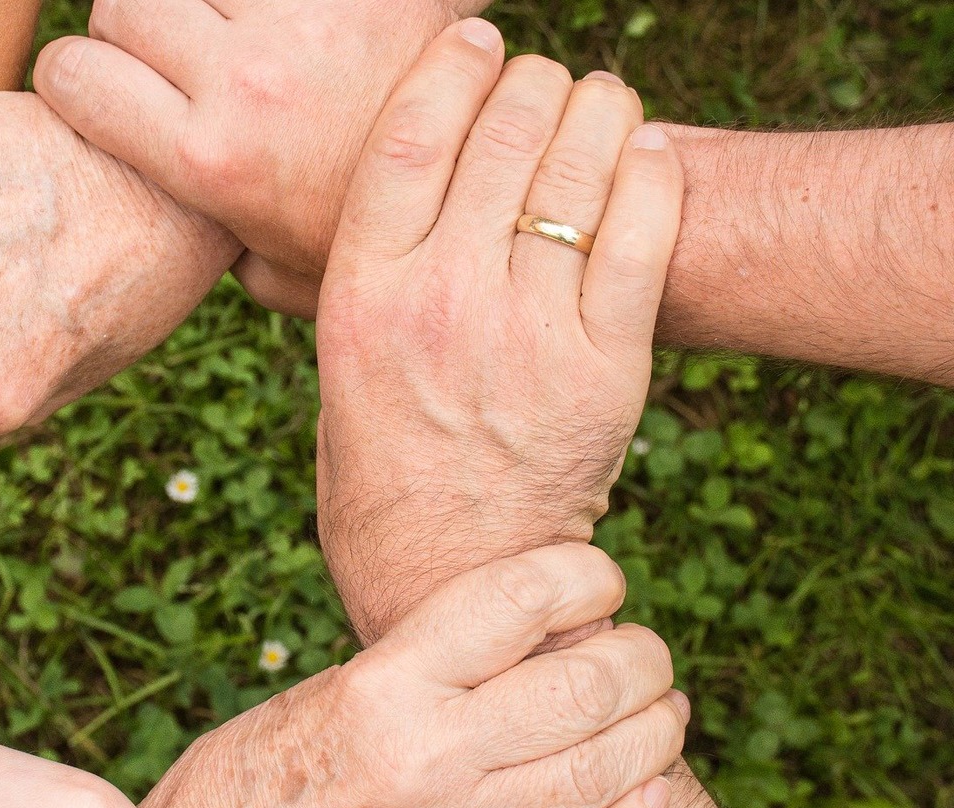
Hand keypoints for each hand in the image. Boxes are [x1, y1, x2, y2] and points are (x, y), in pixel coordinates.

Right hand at [34, 0, 481, 315]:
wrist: (495, 185)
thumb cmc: (379, 234)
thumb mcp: (281, 272)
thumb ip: (214, 247)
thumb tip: (169, 236)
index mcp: (208, 159)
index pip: (73, 74)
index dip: (75, 74)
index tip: (99, 84)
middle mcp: (244, 83)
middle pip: (124, 3)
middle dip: (133, 25)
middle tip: (171, 53)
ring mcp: (301, 21)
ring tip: (231, 31)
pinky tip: (288, 22)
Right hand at [142, 544, 687, 807]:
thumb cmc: (269, 759)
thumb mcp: (341, 681)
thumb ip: (436, 656)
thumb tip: (545, 626)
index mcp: (385, 684)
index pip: (519, 601)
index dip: (586, 574)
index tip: (598, 575)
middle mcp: (426, 755)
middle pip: (582, 687)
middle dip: (641, 657)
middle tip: (643, 648)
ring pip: (602, 772)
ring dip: (656, 730)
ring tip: (662, 706)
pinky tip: (646, 792)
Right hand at [309, 23, 683, 637]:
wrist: (451, 576)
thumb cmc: (380, 469)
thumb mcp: (334, 364)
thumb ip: (346, 276)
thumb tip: (355, 190)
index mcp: (362, 294)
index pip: (409, 135)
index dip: (451, 66)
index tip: (475, 39)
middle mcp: (441, 302)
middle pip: (502, 134)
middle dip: (531, 82)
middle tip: (542, 80)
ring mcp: (528, 334)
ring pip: (578, 169)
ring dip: (597, 111)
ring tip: (599, 104)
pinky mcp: (605, 369)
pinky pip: (643, 235)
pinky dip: (651, 174)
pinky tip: (645, 153)